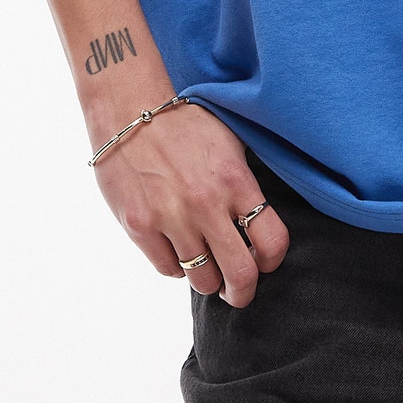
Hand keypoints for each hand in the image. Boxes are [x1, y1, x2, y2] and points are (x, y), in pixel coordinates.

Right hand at [90, 98, 289, 304]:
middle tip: (238, 291)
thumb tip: (261, 222)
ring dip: (207, 278)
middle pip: (241, 274)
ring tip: (205, 265)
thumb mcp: (228, 143)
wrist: (129, 110)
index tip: (264, 262)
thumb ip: (245, 183)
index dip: (273, 260)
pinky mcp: (139, 226)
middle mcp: (206, 203)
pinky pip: (167, 269)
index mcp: (236, 180)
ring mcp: (171, 217)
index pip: (272, 240)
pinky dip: (175, 266)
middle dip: (243, 292)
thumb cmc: (184, 125)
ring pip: (202, 280)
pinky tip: (176, 247)